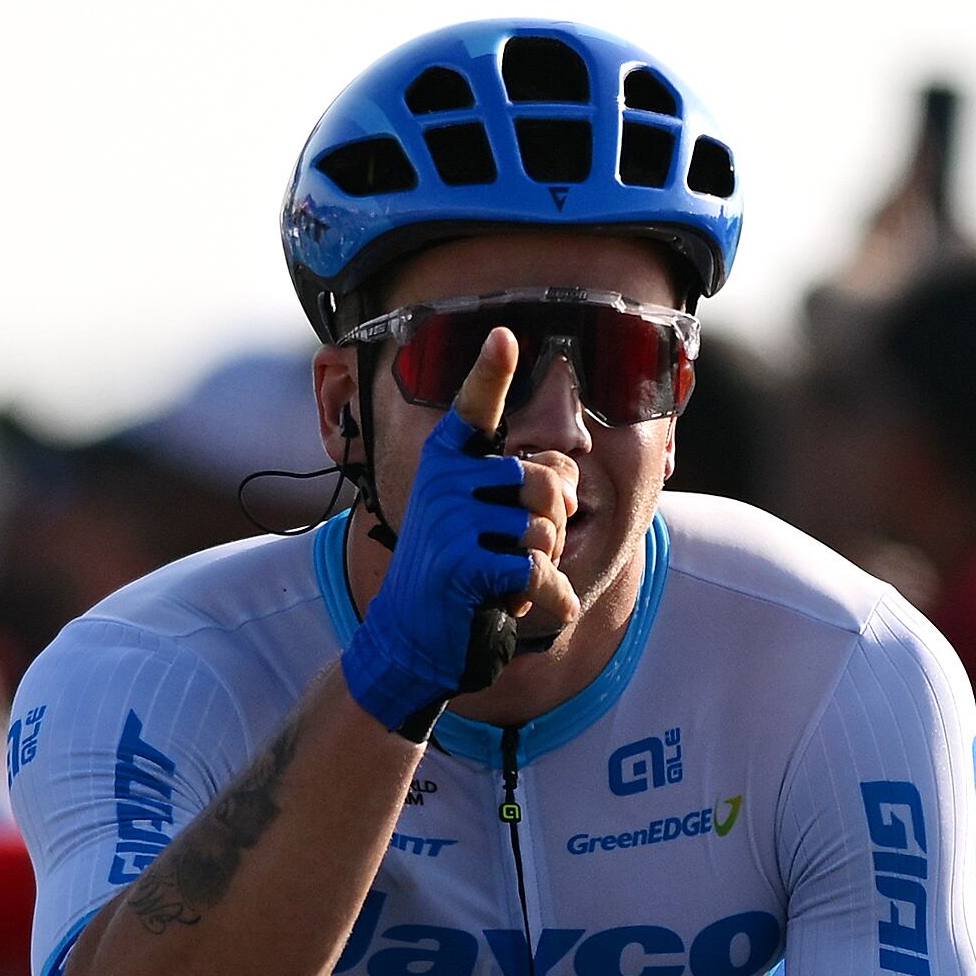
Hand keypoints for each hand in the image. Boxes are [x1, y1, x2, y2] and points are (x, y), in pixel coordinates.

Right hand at [340, 332, 580, 736]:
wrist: (411, 641)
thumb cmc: (460, 575)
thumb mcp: (488, 523)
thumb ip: (526, 490)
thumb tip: (564, 478)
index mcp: (447, 463)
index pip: (474, 409)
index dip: (490, 372)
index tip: (503, 334)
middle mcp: (444, 482)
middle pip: (544, 480)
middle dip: (553, 523)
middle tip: (521, 555)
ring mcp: (450, 520)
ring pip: (544, 528)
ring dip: (543, 566)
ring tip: (507, 580)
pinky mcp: (462, 563)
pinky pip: (537, 568)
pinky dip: (548, 597)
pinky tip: (531, 609)